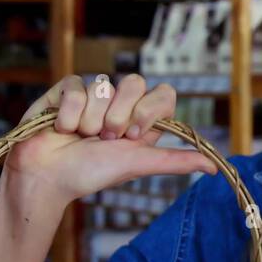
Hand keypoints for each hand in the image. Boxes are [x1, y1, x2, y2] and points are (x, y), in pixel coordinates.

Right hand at [5, 74, 217, 205]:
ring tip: (80, 136)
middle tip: (104, 138)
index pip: (164, 92)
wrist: (47, 178)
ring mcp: (93, 95)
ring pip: (103, 86)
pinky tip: (62, 128)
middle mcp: (120, 103)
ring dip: (90, 119)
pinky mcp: (66, 90)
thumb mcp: (138, 165)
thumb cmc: (91, 174)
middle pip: (135, 82)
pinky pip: (76, 85)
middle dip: (118, 115)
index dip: (150, 109)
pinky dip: (69, 112)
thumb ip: (174, 161)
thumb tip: (214, 167)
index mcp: (142, 119)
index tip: (134, 134)